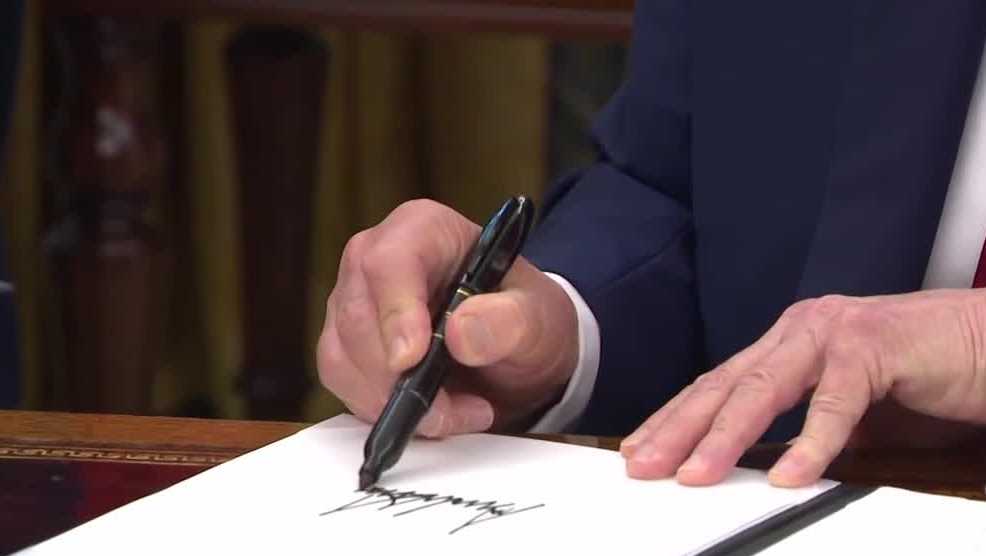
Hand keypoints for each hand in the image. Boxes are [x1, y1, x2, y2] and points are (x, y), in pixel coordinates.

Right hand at [317, 199, 578, 436]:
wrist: (514, 352)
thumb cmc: (522, 318)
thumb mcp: (538, 319)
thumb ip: (510, 321)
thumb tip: (460, 332)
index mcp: (425, 229)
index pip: (390, 260)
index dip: (395, 311)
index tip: (411, 359)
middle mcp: (376, 257)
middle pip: (358, 316)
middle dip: (398, 377)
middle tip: (450, 410)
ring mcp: (354, 300)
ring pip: (342, 356)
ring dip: (392, 400)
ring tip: (454, 413)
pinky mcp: (344, 342)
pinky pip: (342, 380)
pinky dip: (381, 409)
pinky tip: (430, 414)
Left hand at [620, 290, 985, 486]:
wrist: (985, 341)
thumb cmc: (918, 376)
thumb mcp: (844, 410)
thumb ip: (800, 427)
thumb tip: (761, 466)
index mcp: (787, 342)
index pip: (717, 383)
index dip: (676, 417)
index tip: (642, 448)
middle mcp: (799, 330)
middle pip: (725, 385)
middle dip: (679, 429)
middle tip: (644, 463)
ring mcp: (832, 333)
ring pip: (764, 389)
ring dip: (725, 437)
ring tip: (695, 475)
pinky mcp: (874, 346)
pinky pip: (835, 403)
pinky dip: (811, 443)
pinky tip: (789, 476)